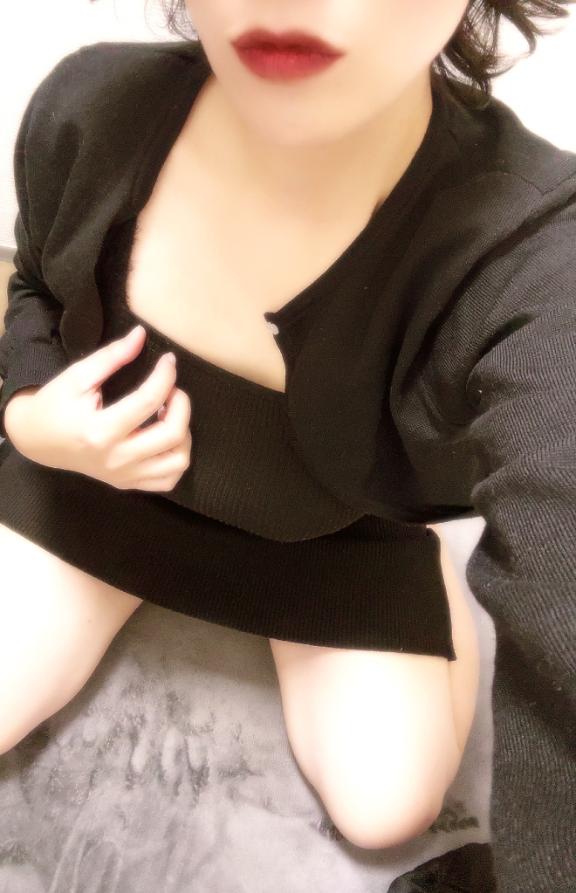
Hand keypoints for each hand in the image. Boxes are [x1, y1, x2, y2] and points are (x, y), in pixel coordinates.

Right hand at [4, 325, 192, 491]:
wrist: (37, 440)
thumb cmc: (56, 404)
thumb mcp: (77, 376)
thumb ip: (112, 356)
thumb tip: (141, 334)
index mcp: (100, 431)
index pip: (149, 401)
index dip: (166, 375)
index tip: (168, 360)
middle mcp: (116, 459)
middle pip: (172, 434)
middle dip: (181, 404)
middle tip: (171, 389)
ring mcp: (124, 475)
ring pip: (178, 462)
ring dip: (184, 433)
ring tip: (168, 414)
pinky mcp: (128, 483)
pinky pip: (169, 479)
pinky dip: (177, 457)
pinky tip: (164, 437)